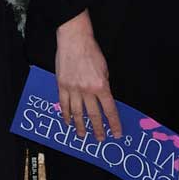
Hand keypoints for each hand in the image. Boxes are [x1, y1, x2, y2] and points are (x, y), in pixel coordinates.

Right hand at [52, 14, 116, 139]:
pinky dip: (66, 115)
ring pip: (77, 113)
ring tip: (82, 135)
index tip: (116, 133)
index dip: (114, 123)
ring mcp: (73, 89)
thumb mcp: (105, 69)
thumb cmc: (91, 52)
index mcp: (101, 86)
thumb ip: (104, 86)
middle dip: (98, 129)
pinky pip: (64, 104)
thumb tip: (103, 100)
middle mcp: (87, 90)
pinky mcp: (62, 86)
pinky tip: (68, 122)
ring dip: (80, 126)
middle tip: (100, 139)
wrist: (74, 40)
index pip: (110, 110)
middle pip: (93, 115)